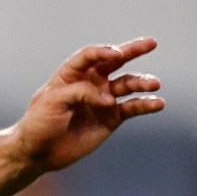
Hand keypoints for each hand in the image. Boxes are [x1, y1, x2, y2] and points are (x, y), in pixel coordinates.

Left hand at [8, 39, 164, 174]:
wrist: (38, 152)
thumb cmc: (39, 123)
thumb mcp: (52, 102)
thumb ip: (80, 93)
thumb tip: (110, 99)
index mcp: (72, 73)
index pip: (90, 55)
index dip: (104, 52)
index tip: (117, 53)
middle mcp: (91, 82)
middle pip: (115, 61)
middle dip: (133, 51)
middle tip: (151, 43)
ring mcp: (104, 99)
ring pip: (128, 84)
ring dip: (142, 82)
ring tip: (154, 83)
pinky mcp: (112, 117)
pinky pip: (133, 107)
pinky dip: (146, 104)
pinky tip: (158, 103)